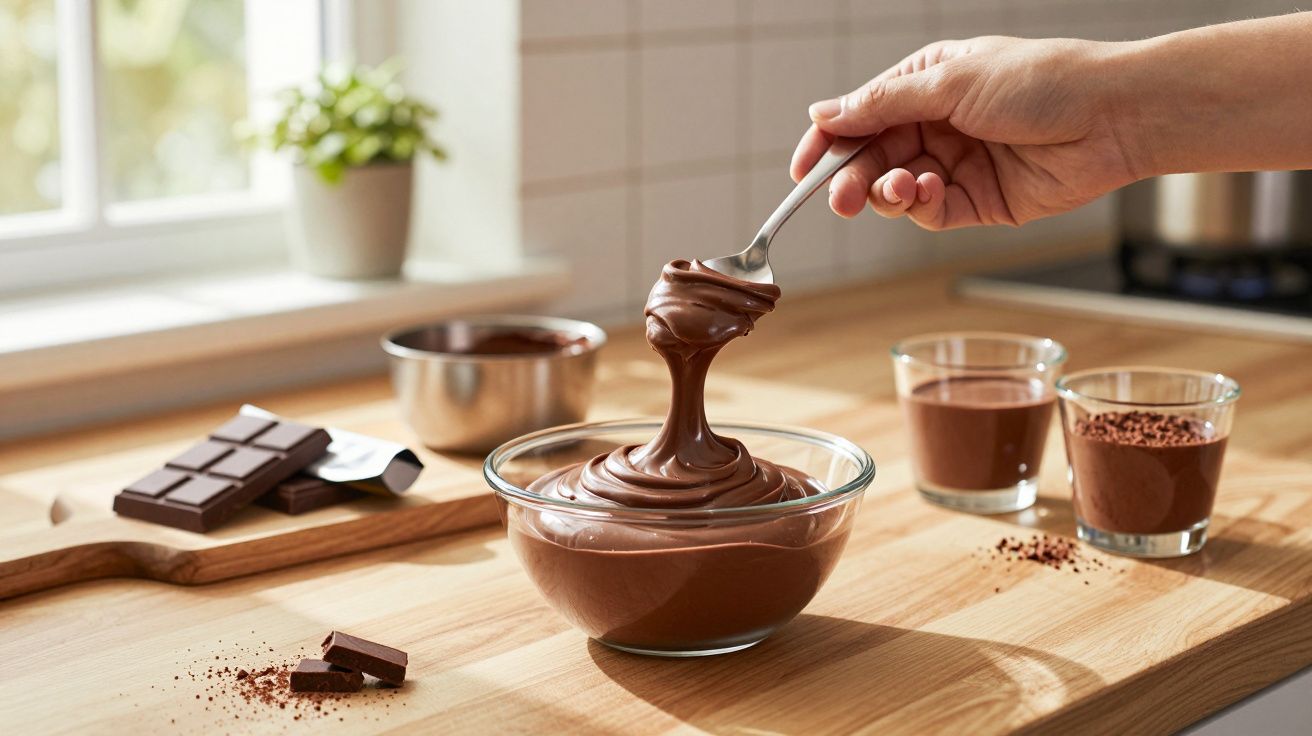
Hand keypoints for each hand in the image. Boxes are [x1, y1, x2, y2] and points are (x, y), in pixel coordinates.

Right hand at [792, 36, 1136, 229]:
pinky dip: (920, 205)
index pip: (859, 116)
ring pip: (895, 189)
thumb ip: (883, 105)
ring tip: (899, 189)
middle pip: (871, 158)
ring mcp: (956, 164)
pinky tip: (930, 190)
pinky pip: (930, 212)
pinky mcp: (978, 202)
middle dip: (852, 178)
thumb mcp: (952, 82)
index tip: (800, 171)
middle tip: (841, 198)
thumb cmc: (1042, 80)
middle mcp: (937, 124)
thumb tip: (822, 113)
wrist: (1113, 117)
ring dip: (887, 193)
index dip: (825, 143)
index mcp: (926, 84)